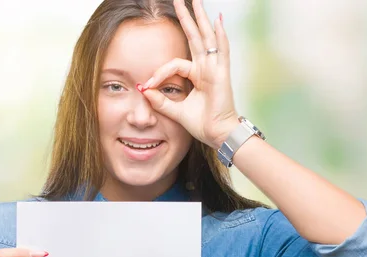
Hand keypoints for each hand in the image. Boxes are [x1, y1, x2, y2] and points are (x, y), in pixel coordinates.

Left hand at [140, 0, 238, 149]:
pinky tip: (217, 20)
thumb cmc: (202, 124)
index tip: (147, 85)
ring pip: (206, 37)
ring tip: (196, 1)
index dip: (159, 73)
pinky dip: (220, 35)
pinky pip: (222, 50)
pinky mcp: (222, 73)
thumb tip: (144, 90)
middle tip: (179, 0)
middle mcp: (206, 68)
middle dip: (186, 18)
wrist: (217, 134)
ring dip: (200, 18)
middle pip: (194, 37)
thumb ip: (160, 101)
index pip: (174, 64)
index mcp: (197, 75)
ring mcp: (215, 68)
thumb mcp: (175, 111)